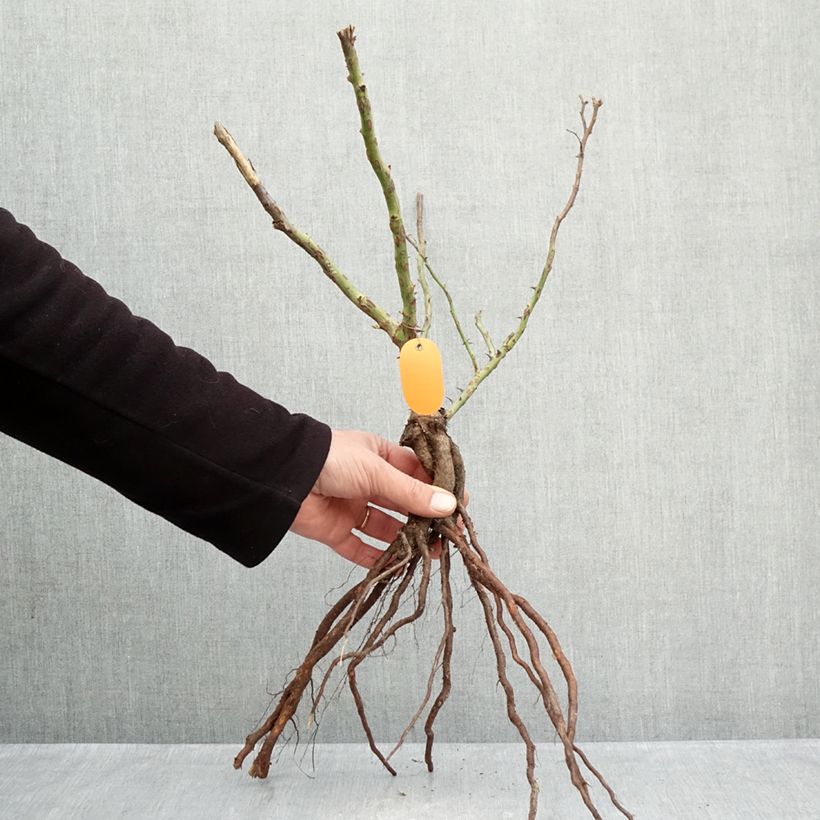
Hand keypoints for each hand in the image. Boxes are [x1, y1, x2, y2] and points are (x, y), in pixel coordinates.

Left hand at [289, 428, 467, 567]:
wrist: (282, 476)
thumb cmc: (330, 459)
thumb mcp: (377, 471)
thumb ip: (411, 492)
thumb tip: (448, 506)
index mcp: (379, 456)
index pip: (417, 473)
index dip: (438, 488)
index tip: (459, 504)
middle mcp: (367, 481)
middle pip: (404, 503)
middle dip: (426, 518)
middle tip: (448, 535)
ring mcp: (352, 506)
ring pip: (386, 527)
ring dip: (408, 539)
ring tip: (432, 552)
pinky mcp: (336, 530)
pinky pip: (360, 548)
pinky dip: (378, 558)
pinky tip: (398, 565)